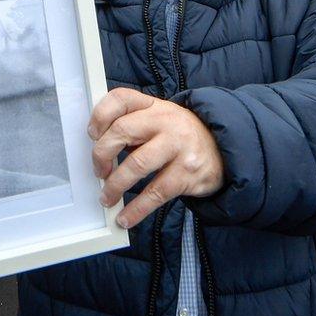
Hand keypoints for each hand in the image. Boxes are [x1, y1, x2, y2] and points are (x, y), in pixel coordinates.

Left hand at [90, 88, 223, 228]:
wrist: (223, 151)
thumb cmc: (179, 137)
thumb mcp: (159, 120)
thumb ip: (133, 126)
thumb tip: (99, 153)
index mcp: (153, 106)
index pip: (121, 98)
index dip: (100, 116)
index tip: (91, 135)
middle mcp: (166, 121)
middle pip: (122, 131)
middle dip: (101, 155)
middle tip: (98, 172)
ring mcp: (178, 146)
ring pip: (136, 164)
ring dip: (115, 185)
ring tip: (107, 197)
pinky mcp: (187, 173)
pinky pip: (155, 193)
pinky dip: (136, 209)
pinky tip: (126, 217)